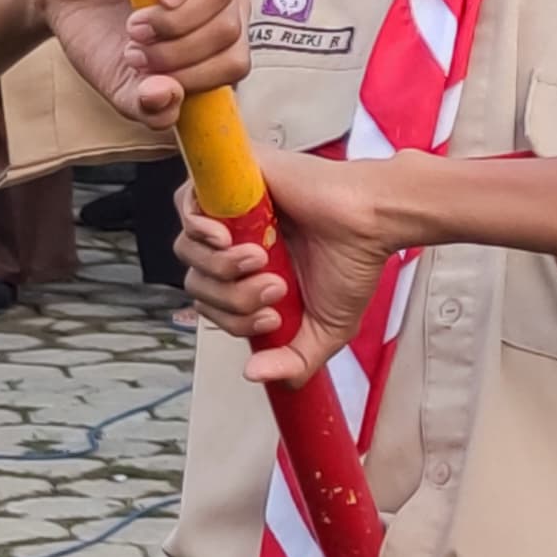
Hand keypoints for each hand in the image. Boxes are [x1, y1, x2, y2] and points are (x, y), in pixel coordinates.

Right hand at [26, 0, 248, 126]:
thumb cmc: (98, 36)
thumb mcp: (119, 85)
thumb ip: (146, 107)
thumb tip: (170, 100)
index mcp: (216, 38)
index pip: (235, 64)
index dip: (196, 78)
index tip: (147, 75)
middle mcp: (221, 0)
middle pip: (229, 31)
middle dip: (179, 52)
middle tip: (133, 51)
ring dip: (176, 21)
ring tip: (136, 26)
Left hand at [177, 149, 409, 386]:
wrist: (371, 220)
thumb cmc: (352, 263)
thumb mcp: (324, 329)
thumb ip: (292, 360)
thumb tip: (254, 375)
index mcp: (248, 276)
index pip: (210, 305)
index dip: (231, 320)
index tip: (274, 316)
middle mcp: (234, 244)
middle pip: (195, 281)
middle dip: (231, 297)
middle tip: (274, 288)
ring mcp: (228, 212)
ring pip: (187, 249)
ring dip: (222, 266)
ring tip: (260, 259)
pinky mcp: (229, 182)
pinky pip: (185, 204)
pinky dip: (200, 229)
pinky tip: (228, 238)